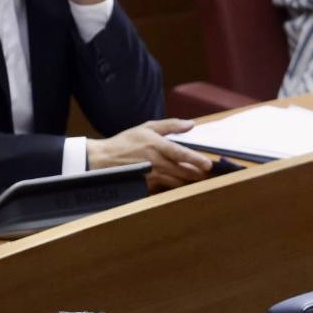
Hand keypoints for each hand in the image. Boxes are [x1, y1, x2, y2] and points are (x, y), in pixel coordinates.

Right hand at [86, 119, 213, 190]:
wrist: (103, 159)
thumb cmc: (126, 142)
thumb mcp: (147, 128)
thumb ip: (171, 125)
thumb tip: (191, 124)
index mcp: (157, 146)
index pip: (181, 154)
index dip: (196, 160)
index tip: (208, 165)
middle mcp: (156, 162)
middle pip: (184, 172)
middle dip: (198, 174)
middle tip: (206, 174)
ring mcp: (152, 176)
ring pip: (178, 182)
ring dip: (188, 181)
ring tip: (196, 179)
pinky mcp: (147, 187)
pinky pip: (166, 189)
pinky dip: (175, 187)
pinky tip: (179, 183)